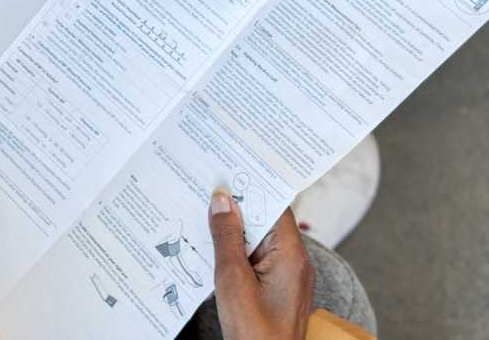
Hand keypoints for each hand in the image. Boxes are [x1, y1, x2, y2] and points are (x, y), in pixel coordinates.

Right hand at [209, 191, 314, 339]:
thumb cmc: (256, 333)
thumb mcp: (233, 280)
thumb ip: (226, 237)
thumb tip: (222, 200)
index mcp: (291, 254)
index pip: (274, 205)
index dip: (250, 187)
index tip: (226, 171)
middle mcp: (294, 261)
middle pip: (264, 221)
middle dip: (235, 208)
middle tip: (205, 190)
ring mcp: (285, 276)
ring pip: (256, 240)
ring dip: (231, 232)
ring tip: (202, 217)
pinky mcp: (275, 289)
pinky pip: (254, 259)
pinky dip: (234, 252)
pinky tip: (211, 249)